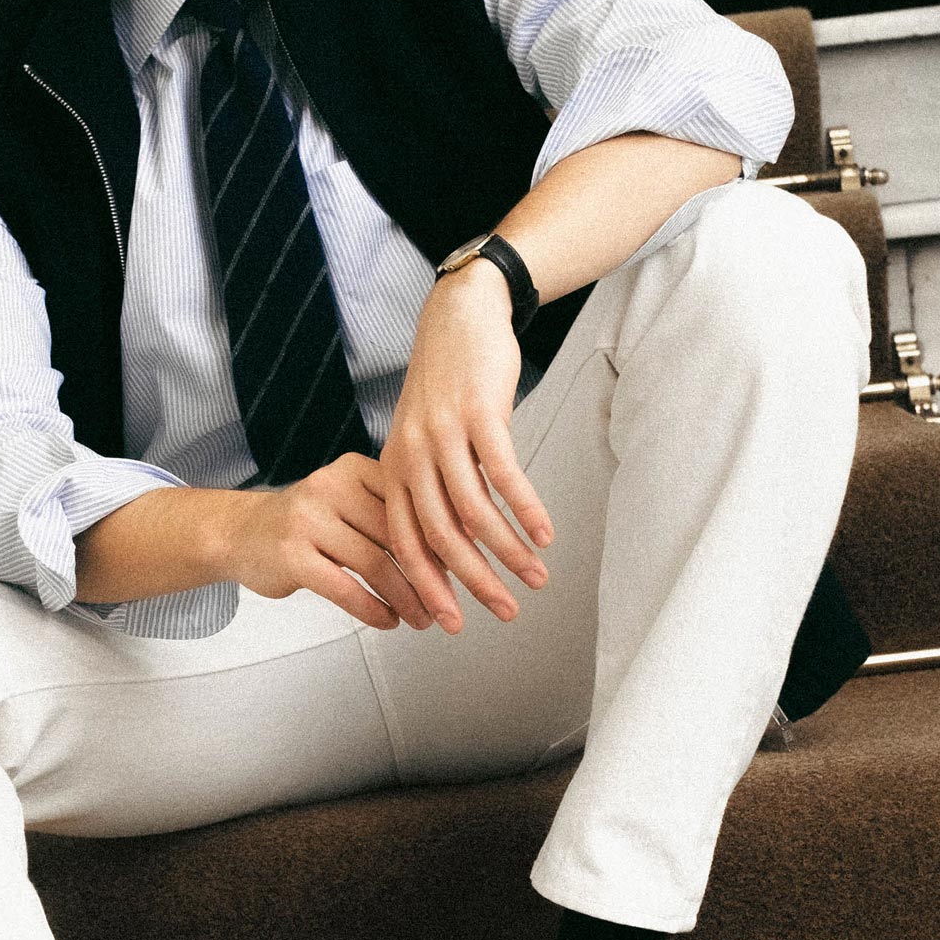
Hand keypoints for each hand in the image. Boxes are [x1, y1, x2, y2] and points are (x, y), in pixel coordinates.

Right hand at [224, 452, 436, 632]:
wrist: (240, 533)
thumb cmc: (307, 523)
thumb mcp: (348, 503)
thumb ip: (391, 515)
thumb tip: (457, 548)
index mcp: (355, 469)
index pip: (412, 505)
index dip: (444, 540)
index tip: (468, 569)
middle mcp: (331, 487)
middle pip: (398, 537)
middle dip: (431, 577)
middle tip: (451, 605)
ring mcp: (308, 520)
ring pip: (375, 565)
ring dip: (406, 599)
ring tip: (423, 620)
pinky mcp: (292, 555)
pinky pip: (345, 588)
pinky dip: (373, 610)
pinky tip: (388, 621)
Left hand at [378, 262, 553, 632]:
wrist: (459, 316)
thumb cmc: (447, 383)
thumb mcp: (425, 438)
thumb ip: (432, 487)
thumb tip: (452, 546)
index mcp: (393, 468)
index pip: (405, 543)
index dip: (428, 588)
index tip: (450, 623)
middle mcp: (411, 456)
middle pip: (440, 536)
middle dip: (475, 582)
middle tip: (504, 613)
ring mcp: (443, 434)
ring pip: (475, 511)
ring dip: (509, 551)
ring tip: (536, 577)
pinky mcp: (479, 414)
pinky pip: (504, 475)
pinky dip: (526, 509)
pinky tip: (546, 534)